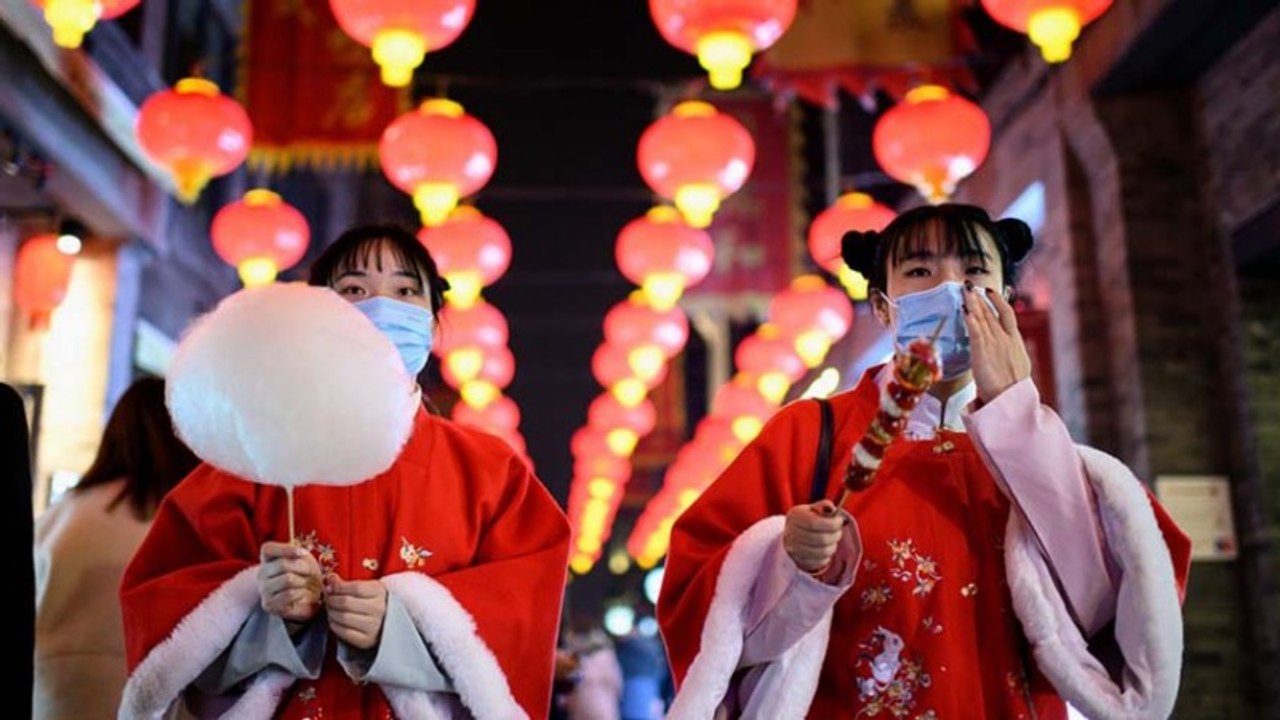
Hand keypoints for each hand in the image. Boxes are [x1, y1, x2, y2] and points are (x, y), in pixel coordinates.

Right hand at [257, 541, 322, 623]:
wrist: (307, 598)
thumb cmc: (305, 574)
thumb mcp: (305, 559)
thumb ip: (301, 555)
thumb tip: (301, 554)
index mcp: (267, 558)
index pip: (268, 549)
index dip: (288, 550)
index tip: (303, 554)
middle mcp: (261, 573)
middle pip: (283, 565)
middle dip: (303, 568)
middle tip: (311, 573)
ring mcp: (263, 589)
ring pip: (287, 580)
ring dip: (303, 582)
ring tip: (305, 584)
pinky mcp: (268, 604)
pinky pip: (290, 594)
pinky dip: (301, 593)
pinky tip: (301, 594)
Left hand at [324, 575, 387, 649]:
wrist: (391, 624)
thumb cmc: (377, 604)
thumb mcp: (369, 589)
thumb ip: (350, 584)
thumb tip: (330, 579)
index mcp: (380, 593)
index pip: (355, 588)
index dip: (338, 587)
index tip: (330, 588)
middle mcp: (378, 609)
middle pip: (346, 603)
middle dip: (331, 600)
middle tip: (327, 599)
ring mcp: (373, 626)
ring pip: (343, 617)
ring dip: (331, 612)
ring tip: (330, 609)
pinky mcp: (366, 640)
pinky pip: (343, 632)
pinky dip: (334, 625)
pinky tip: (334, 621)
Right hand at [783, 500, 844, 573]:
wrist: (793, 536)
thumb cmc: (807, 520)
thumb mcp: (813, 509)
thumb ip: (823, 506)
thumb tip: (831, 509)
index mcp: (794, 516)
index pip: (814, 523)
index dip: (831, 523)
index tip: (840, 521)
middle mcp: (790, 533)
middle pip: (821, 539)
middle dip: (835, 535)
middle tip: (838, 532)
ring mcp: (793, 549)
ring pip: (822, 552)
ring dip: (832, 546)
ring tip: (832, 540)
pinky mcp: (799, 561)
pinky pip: (819, 562)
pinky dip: (826, 556)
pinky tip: (824, 548)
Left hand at [963, 282, 1031, 402]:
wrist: (1011, 399)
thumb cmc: (1012, 388)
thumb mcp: (1018, 366)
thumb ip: (1010, 354)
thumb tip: (1007, 350)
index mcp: (1015, 341)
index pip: (1007, 315)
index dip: (998, 301)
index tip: (990, 292)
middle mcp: (1005, 339)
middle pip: (992, 313)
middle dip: (980, 297)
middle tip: (970, 285)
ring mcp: (994, 344)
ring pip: (983, 318)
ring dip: (973, 302)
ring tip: (965, 290)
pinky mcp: (982, 351)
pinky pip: (975, 330)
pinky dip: (970, 318)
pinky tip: (965, 309)